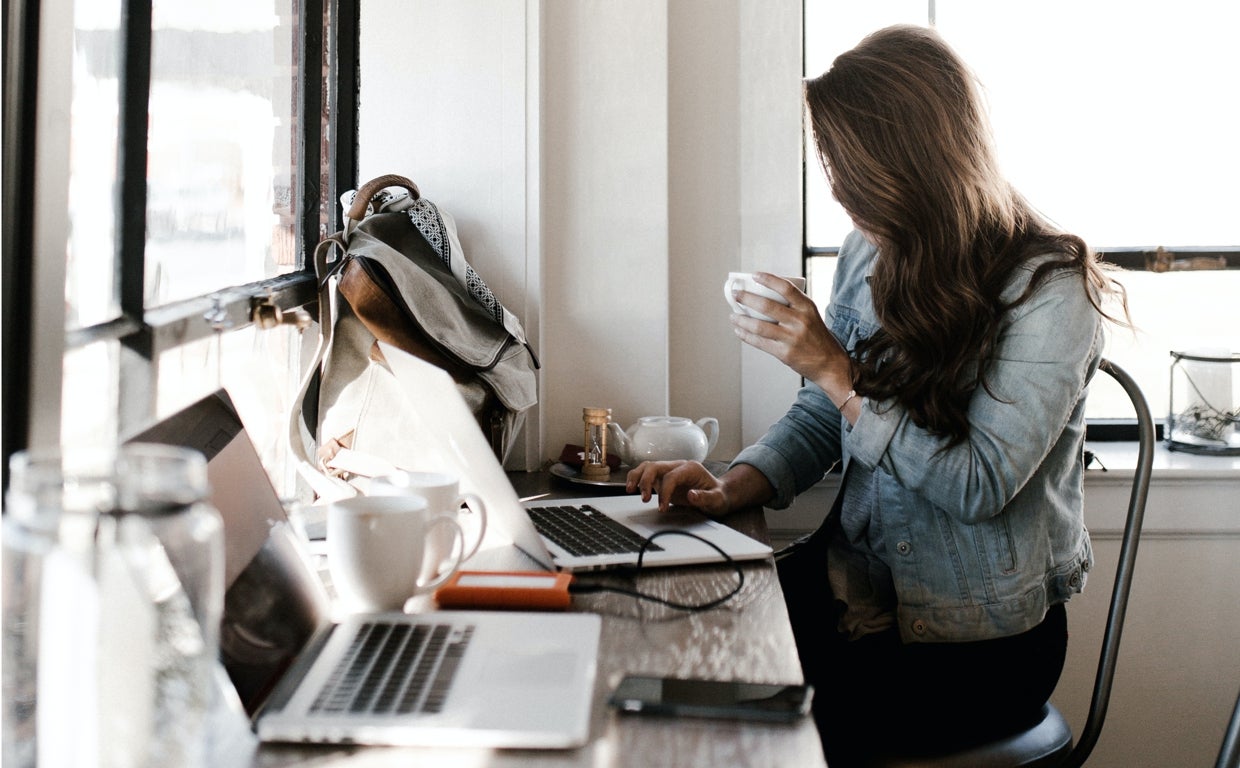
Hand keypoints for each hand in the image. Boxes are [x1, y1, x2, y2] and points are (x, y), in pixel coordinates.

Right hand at [625, 460, 729, 514]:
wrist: (719, 494)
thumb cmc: (718, 495)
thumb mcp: (718, 499)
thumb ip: (706, 497)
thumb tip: (691, 495)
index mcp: (691, 468)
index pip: (671, 476)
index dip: (664, 492)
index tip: (662, 507)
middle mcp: (678, 466)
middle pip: (655, 466)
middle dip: (645, 481)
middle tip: (643, 498)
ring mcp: (669, 471)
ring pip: (647, 467)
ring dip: (637, 477)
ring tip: (629, 490)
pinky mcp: (663, 478)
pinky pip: (646, 474)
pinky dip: (637, 479)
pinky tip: (632, 489)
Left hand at [730, 272, 851, 397]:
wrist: (830, 363)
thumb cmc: (817, 337)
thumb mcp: (811, 316)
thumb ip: (793, 306)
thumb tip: (764, 295)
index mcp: (807, 307)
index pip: (786, 287)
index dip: (768, 279)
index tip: (754, 275)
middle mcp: (800, 321)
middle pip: (767, 306)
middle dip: (747, 298)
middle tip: (735, 294)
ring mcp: (791, 338)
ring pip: (759, 326)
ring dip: (742, 320)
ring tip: (733, 315)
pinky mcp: (784, 353)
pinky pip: (760, 342)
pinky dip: (746, 336)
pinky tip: (739, 331)